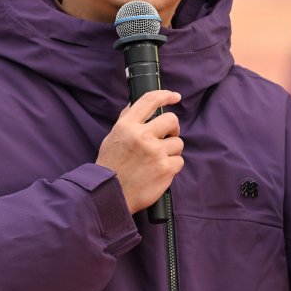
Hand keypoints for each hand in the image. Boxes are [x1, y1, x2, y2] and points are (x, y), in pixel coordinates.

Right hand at [96, 90, 183, 214]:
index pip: (149, 101)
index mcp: (128, 126)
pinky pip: (179, 161)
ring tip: (157, 160)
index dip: (165, 95)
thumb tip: (137, 105)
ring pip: (178, 143)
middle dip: (173, 129)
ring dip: (171, 151)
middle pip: (171, 120)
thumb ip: (127, 121)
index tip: (174, 97)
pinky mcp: (165, 168)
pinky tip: (159, 172)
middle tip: (167, 137)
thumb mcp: (113, 137)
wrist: (111, 194)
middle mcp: (142, 136)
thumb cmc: (111, 166)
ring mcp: (156, 152)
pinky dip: (172, 166)